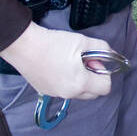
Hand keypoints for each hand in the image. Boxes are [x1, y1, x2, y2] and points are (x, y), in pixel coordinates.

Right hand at [0, 22, 114, 99]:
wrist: (24, 46)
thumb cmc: (54, 43)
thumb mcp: (83, 41)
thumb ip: (103, 49)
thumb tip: (113, 55)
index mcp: (81, 83)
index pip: (106, 87)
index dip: (104, 73)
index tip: (93, 61)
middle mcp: (70, 93)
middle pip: (93, 93)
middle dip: (93, 79)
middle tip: (83, 61)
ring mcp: (56, 94)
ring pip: (78, 92)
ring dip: (80, 81)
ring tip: (69, 63)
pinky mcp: (45, 91)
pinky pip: (64, 90)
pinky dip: (67, 82)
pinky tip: (57, 66)